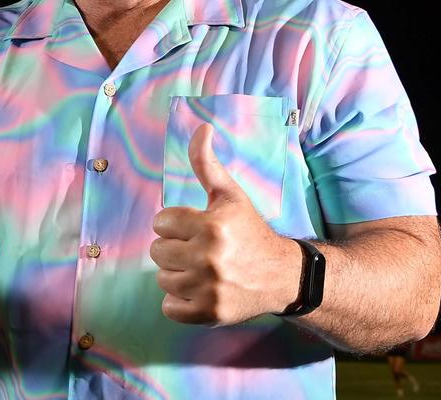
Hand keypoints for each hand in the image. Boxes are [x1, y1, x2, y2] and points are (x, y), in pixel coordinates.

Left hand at [150, 124, 300, 324]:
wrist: (283, 275)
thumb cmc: (251, 231)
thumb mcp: (230, 195)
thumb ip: (206, 164)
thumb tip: (200, 127)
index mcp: (212, 225)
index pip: (161, 222)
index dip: (176, 224)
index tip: (196, 228)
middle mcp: (210, 257)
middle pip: (158, 251)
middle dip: (175, 248)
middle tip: (199, 250)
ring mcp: (209, 288)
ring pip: (162, 278)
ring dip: (177, 274)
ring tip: (201, 270)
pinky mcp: (210, 313)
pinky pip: (169, 307)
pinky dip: (180, 301)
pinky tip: (199, 290)